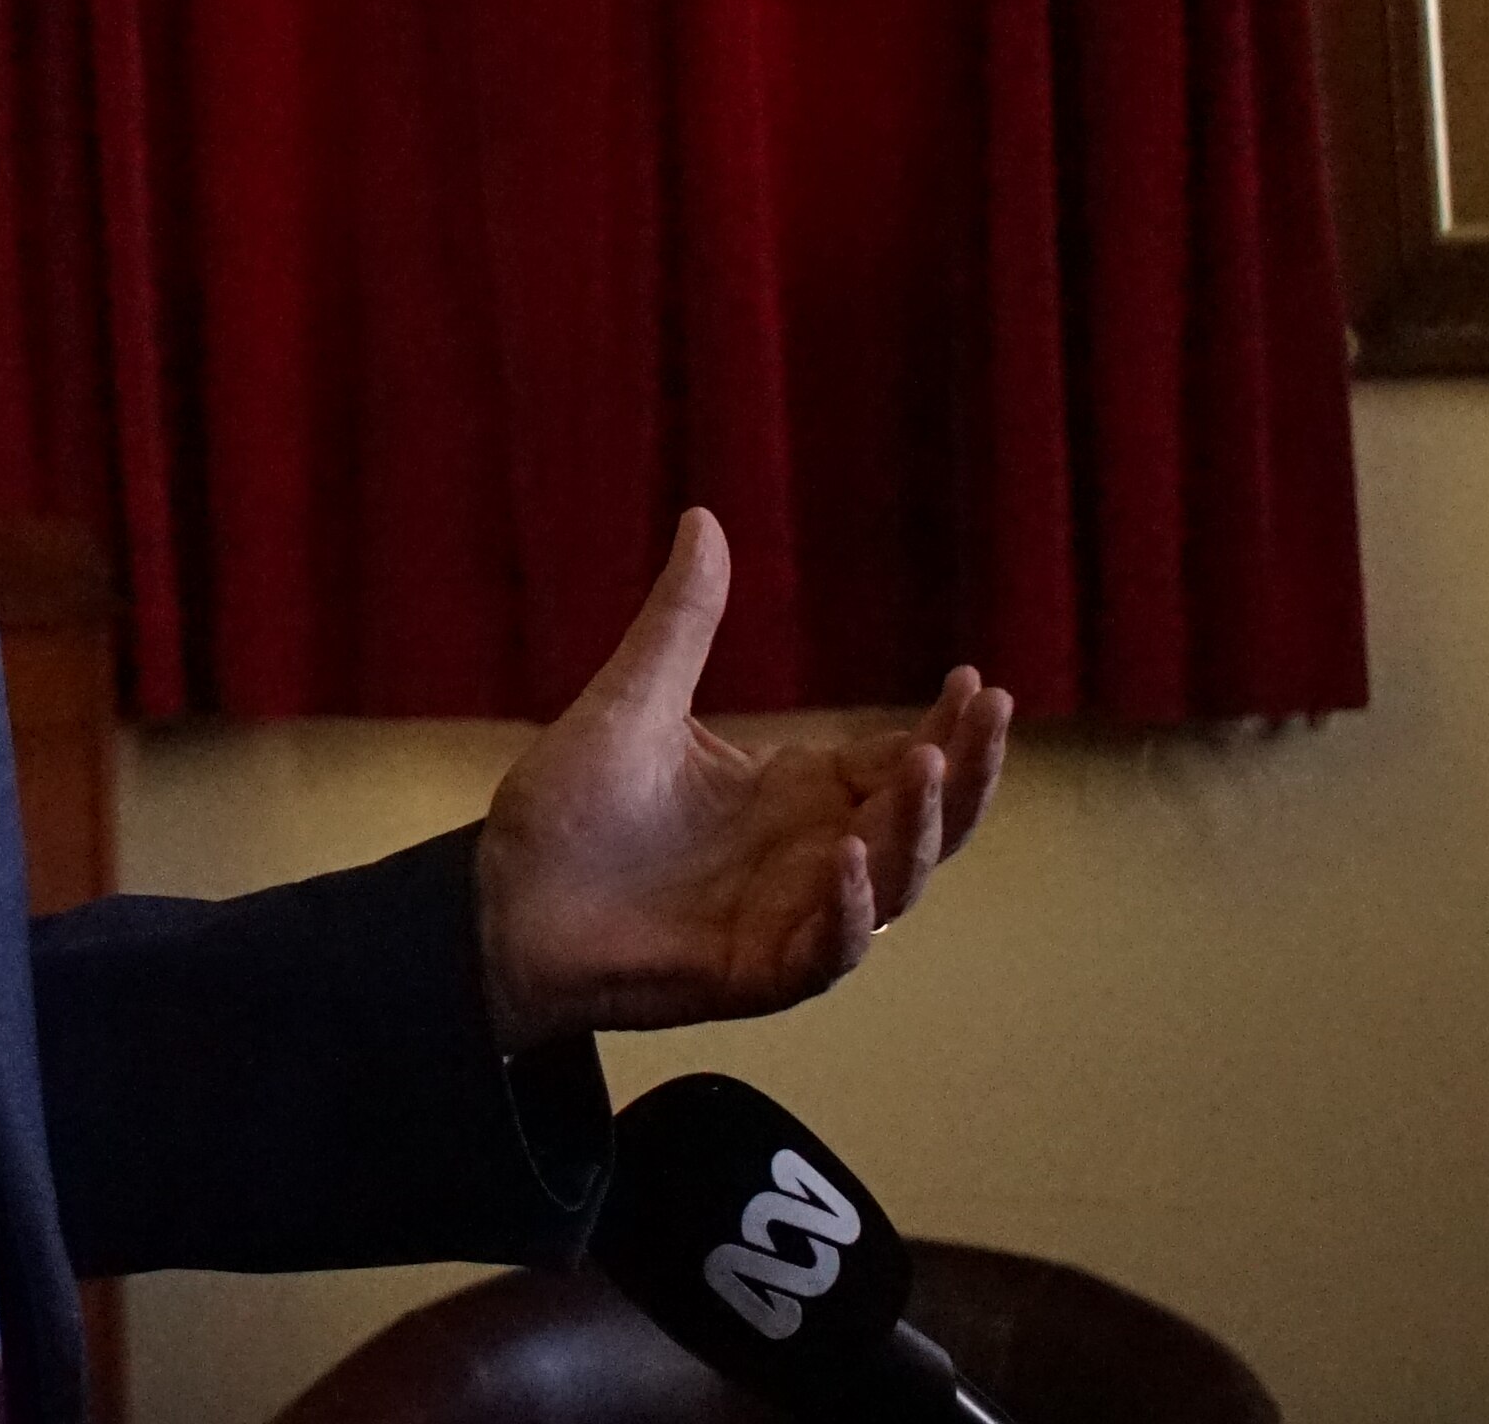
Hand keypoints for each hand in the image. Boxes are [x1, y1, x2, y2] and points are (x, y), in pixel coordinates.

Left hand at [475, 510, 1012, 1047]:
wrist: (499, 900)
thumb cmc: (566, 811)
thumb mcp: (631, 702)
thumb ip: (680, 623)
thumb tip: (703, 517)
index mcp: (795, 794)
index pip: (896, 759)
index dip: (947, 727)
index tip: (975, 679)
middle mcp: (810, 856)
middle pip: (923, 822)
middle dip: (966, 771)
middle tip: (989, 713)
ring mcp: (790, 918)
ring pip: (893, 886)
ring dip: (917, 830)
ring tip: (923, 765)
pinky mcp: (754, 972)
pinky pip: (825, 953)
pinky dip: (847, 912)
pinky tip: (849, 861)